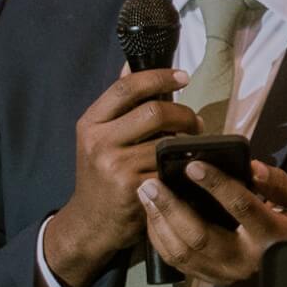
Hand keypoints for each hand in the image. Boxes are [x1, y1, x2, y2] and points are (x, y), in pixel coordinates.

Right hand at [45, 66, 202, 286]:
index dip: (159, 77)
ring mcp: (114, 166)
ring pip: (166, 141)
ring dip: (188, 142)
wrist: (90, 223)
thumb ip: (119, 106)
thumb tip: (129, 63)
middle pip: (154, 111)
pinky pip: (169, 168)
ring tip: (193, 146)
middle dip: (184, 114)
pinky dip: (183, 166)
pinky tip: (187, 167)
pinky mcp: (131, 188)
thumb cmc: (101, 175)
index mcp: (91, 123)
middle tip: (196, 123)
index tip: (183, 77)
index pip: (126, 88)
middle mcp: (98, 141)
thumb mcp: (100, 137)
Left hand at [138, 159, 286, 286]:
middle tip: (151, 183)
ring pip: (182, 252)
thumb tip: (251, 167)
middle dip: (170, 207)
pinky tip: (153, 218)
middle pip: (198, 235)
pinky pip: (178, 262)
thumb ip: (279, 185)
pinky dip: (160, 240)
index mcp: (271, 237)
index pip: (240, 207)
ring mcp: (225, 274)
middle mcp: (244, 259)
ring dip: (159, 223)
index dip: (216, 185)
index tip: (193, 165)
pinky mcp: (213, 280)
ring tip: (147, 195)